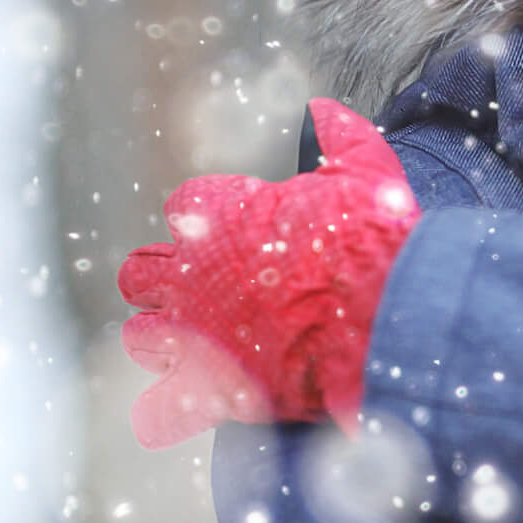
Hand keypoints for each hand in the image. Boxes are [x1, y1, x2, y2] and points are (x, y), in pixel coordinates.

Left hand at [117, 99, 419, 448]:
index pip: (183, 207)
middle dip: (166, 281)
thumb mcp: (365, 172)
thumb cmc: (372, 242)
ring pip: (141, 335)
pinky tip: (193, 405)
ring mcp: (193, 333)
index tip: (241, 233)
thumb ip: (339, 138)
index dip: (210, 220)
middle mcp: (190, 272)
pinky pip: (158, 409)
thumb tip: (324, 111)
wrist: (381, 317)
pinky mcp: (207, 388)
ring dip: (164, 338)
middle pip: (140, 273)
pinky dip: (170, 411)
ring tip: (199, 346)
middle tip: (205, 293)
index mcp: (218, 214)